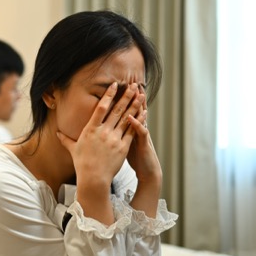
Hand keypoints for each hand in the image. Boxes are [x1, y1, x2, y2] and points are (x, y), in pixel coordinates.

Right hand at [56, 82, 143, 223]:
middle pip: (117, 110)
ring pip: (126, 118)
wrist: (93, 179)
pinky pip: (132, 131)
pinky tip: (143, 113)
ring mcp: (114, 139)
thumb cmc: (82, 164)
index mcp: (90, 129)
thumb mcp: (73, 150)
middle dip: (126, 96)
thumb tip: (58, 134)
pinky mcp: (123, 147)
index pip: (101, 107)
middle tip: (134, 85)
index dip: (109, 95)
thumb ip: (66, 140)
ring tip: (141, 95)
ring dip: (134, 105)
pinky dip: (138, 121)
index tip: (115, 85)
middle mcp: (103, 132)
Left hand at [125, 91, 162, 216]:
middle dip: (133, 98)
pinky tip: (132, 117)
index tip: (120, 88)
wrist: (147, 171)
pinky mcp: (143, 144)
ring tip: (137, 93)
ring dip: (139, 106)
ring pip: (141, 118)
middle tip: (132, 83)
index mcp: (130, 129)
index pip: (127, 111)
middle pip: (135, 111)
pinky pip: (140, 133)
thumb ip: (118, 134)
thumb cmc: (134, 158)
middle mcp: (137, 130)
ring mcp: (141, 136)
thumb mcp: (124, 144)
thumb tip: (109, 129)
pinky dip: (137, 124)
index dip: (124, 100)